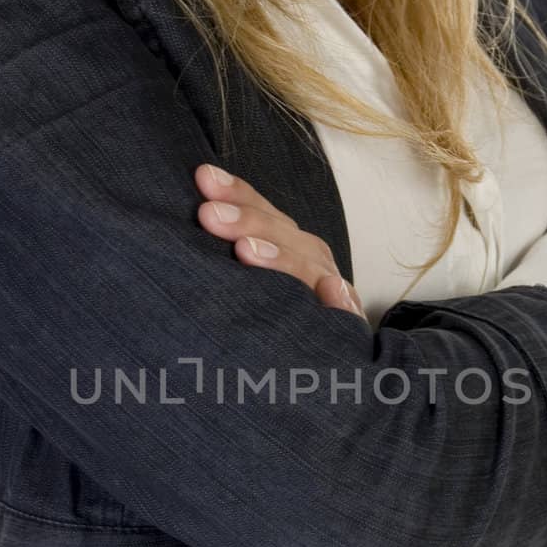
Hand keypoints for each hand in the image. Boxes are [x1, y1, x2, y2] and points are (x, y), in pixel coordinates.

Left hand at [194, 164, 368, 321]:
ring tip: (245, 249)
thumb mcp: (244, 280)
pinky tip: (332, 291)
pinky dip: (341, 302)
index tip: (204, 178)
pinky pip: (346, 315)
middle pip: (284, 235)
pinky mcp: (346, 327)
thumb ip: (227, 249)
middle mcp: (310, 262)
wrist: (320, 368)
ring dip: (281, 258)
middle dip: (247, 221)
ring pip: (309, 269)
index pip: (262, 213)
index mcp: (287, 245)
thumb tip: (199, 197)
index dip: (237, 194)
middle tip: (209, 215)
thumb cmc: (267, 316)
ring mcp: (331, 293)